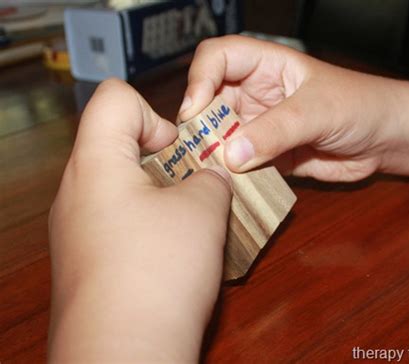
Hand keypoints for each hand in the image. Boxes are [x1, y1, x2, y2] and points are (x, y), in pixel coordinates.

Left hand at [48, 79, 231, 361]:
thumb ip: (211, 178)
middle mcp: (75, 191)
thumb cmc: (160, 269)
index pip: (115, 98)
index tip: (179, 151)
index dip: (155, 113)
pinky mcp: (84, 260)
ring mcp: (75, 229)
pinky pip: (116, 222)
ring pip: (121, 187)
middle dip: (165, 160)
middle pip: (119, 144)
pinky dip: (147, 225)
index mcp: (96, 162)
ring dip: (160, 195)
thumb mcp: (203, 210)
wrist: (125, 354)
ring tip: (191, 223)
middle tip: (195, 187)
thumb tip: (208, 178)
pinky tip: (172, 254)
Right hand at [179, 35, 408, 181]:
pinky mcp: (266, 157)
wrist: (386, 140)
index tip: (195, 110)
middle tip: (193, 152)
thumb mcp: (318, 111)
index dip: (200, 78)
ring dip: (212, 155)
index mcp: (265, 66)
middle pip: (209, 102)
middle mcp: (254, 94)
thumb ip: (275, 131)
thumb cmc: (360, 105)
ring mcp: (259, 127)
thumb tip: (231, 155)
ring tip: (205, 173)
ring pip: (220, 137)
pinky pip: (239, 166)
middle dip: (199, 125)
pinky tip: (227, 187)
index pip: (218, 58)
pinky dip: (231, 176)